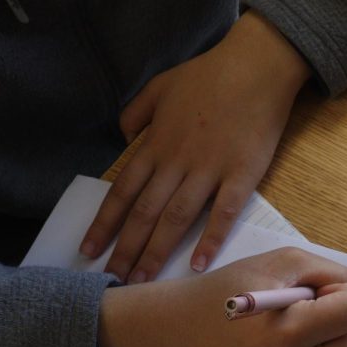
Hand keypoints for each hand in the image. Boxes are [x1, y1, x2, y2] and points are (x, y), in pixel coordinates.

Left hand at [81, 11, 310, 283]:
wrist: (256, 66)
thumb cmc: (209, 74)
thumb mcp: (160, 85)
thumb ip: (136, 113)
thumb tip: (122, 139)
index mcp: (156, 143)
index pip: (122, 191)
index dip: (104, 223)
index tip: (90, 250)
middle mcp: (176, 161)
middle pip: (144, 212)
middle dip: (126, 249)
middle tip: (113, 279)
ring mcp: (209, 170)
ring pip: (175, 218)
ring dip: (157, 252)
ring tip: (144, 280)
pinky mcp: (241, 175)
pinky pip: (222, 213)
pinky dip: (209, 239)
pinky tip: (199, 265)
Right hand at [98, 247, 346, 346]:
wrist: (181, 331)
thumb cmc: (229, 289)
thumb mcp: (280, 261)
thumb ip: (328, 272)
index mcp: (287, 332)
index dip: (342, 294)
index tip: (315, 291)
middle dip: (346, 325)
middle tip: (314, 311)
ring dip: (332, 342)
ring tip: (295, 328)